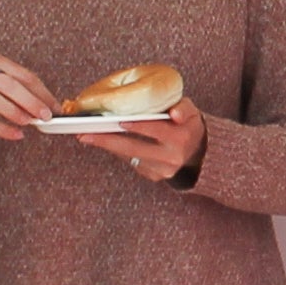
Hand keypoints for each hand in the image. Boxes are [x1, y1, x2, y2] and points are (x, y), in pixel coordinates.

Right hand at [0, 53, 58, 152]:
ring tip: (30, 122)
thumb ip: (18, 90)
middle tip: (46, 116)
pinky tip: (17, 135)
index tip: (55, 106)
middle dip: (31, 101)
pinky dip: (3, 128)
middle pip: (10, 84)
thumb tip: (46, 107)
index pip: (23, 75)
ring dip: (16, 112)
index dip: (42, 92)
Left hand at [71, 95, 206, 183]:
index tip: (117, 121)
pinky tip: (105, 141)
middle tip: (85, 133)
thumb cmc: (188, 124)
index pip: (155, 130)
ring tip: (86, 135)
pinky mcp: (155, 176)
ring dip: (108, 146)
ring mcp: (162, 170)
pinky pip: (132, 162)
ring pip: (129, 156)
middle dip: (108, 140)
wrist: (200, 152)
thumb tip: (174, 113)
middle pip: (134, 148)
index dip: (137, 126)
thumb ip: (183, 108)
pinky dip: (119, 151)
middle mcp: (171, 157)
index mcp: (181, 138)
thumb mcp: (191, 111)